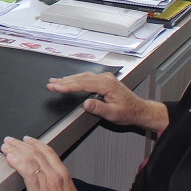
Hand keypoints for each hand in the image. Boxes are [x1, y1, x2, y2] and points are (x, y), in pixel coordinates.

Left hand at [2, 136, 84, 190]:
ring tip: (5, 147)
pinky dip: (16, 162)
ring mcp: (47, 181)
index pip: (48, 152)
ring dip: (15, 150)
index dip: (36, 143)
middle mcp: (55, 174)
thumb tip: (48, 181)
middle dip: (21, 144)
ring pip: (30, 158)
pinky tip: (9, 158)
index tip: (27, 140)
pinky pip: (26, 171)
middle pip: (36, 152)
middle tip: (10, 140)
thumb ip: (59, 183)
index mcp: (63, 174)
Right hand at [46, 72, 168, 132]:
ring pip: (83, 76)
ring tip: (55, 81)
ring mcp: (105, 78)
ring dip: (68, 79)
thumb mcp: (113, 114)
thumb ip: (98, 108)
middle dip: (64, 81)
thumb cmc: (128, 112)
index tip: (55, 87)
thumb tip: (85, 103)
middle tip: (50, 84)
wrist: (140, 110)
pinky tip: (70, 80)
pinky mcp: (105, 80)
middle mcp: (105, 78)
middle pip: (80, 78)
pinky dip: (76, 79)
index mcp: (106, 85)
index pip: (82, 84)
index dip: (66, 86)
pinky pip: (87, 77)